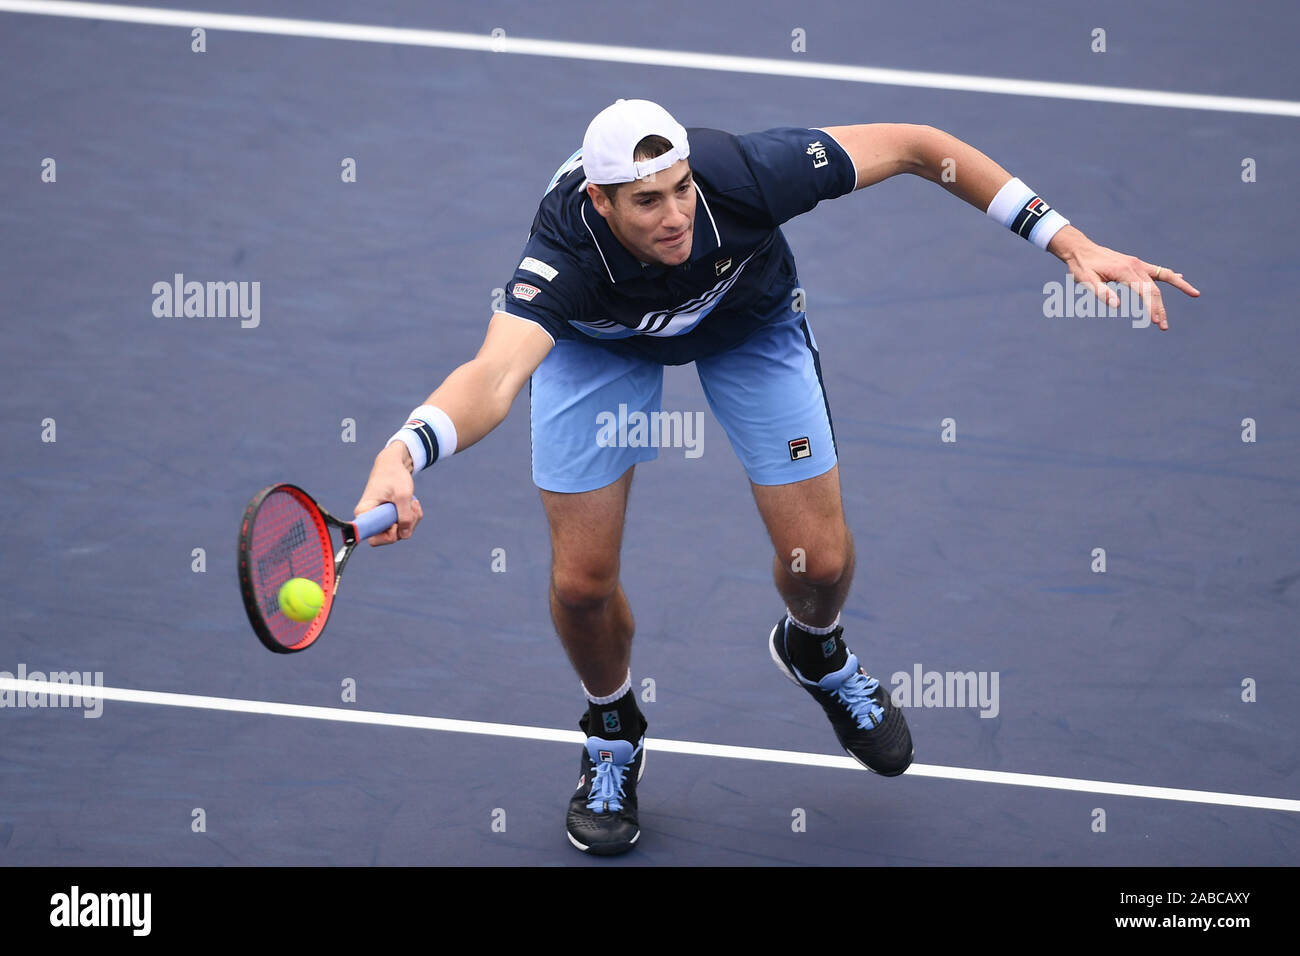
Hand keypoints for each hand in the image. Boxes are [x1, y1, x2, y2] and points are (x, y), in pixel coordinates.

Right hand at [354, 443, 423, 545]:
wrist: (393, 464)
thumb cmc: (394, 476)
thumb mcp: (403, 495)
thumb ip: (405, 516)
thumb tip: (404, 535)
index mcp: (365, 513)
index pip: (373, 538)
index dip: (388, 535)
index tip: (395, 522)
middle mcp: (371, 519)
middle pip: (390, 537)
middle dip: (406, 525)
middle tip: (411, 508)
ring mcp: (381, 520)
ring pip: (400, 532)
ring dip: (412, 519)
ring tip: (413, 502)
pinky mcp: (390, 518)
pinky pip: (404, 526)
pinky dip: (413, 516)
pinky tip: (413, 503)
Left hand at [1049, 226, 1199, 330]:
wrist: (1080, 249)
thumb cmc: (1081, 266)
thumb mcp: (1086, 281)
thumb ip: (1101, 292)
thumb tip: (1118, 306)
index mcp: (1124, 270)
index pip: (1145, 291)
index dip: (1152, 307)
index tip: (1156, 321)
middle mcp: (1135, 265)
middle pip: (1155, 288)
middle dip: (1161, 308)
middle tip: (1164, 327)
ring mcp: (1137, 264)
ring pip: (1163, 276)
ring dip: (1179, 286)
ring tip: (1195, 294)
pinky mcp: (1135, 264)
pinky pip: (1157, 270)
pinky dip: (1169, 275)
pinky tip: (1180, 277)